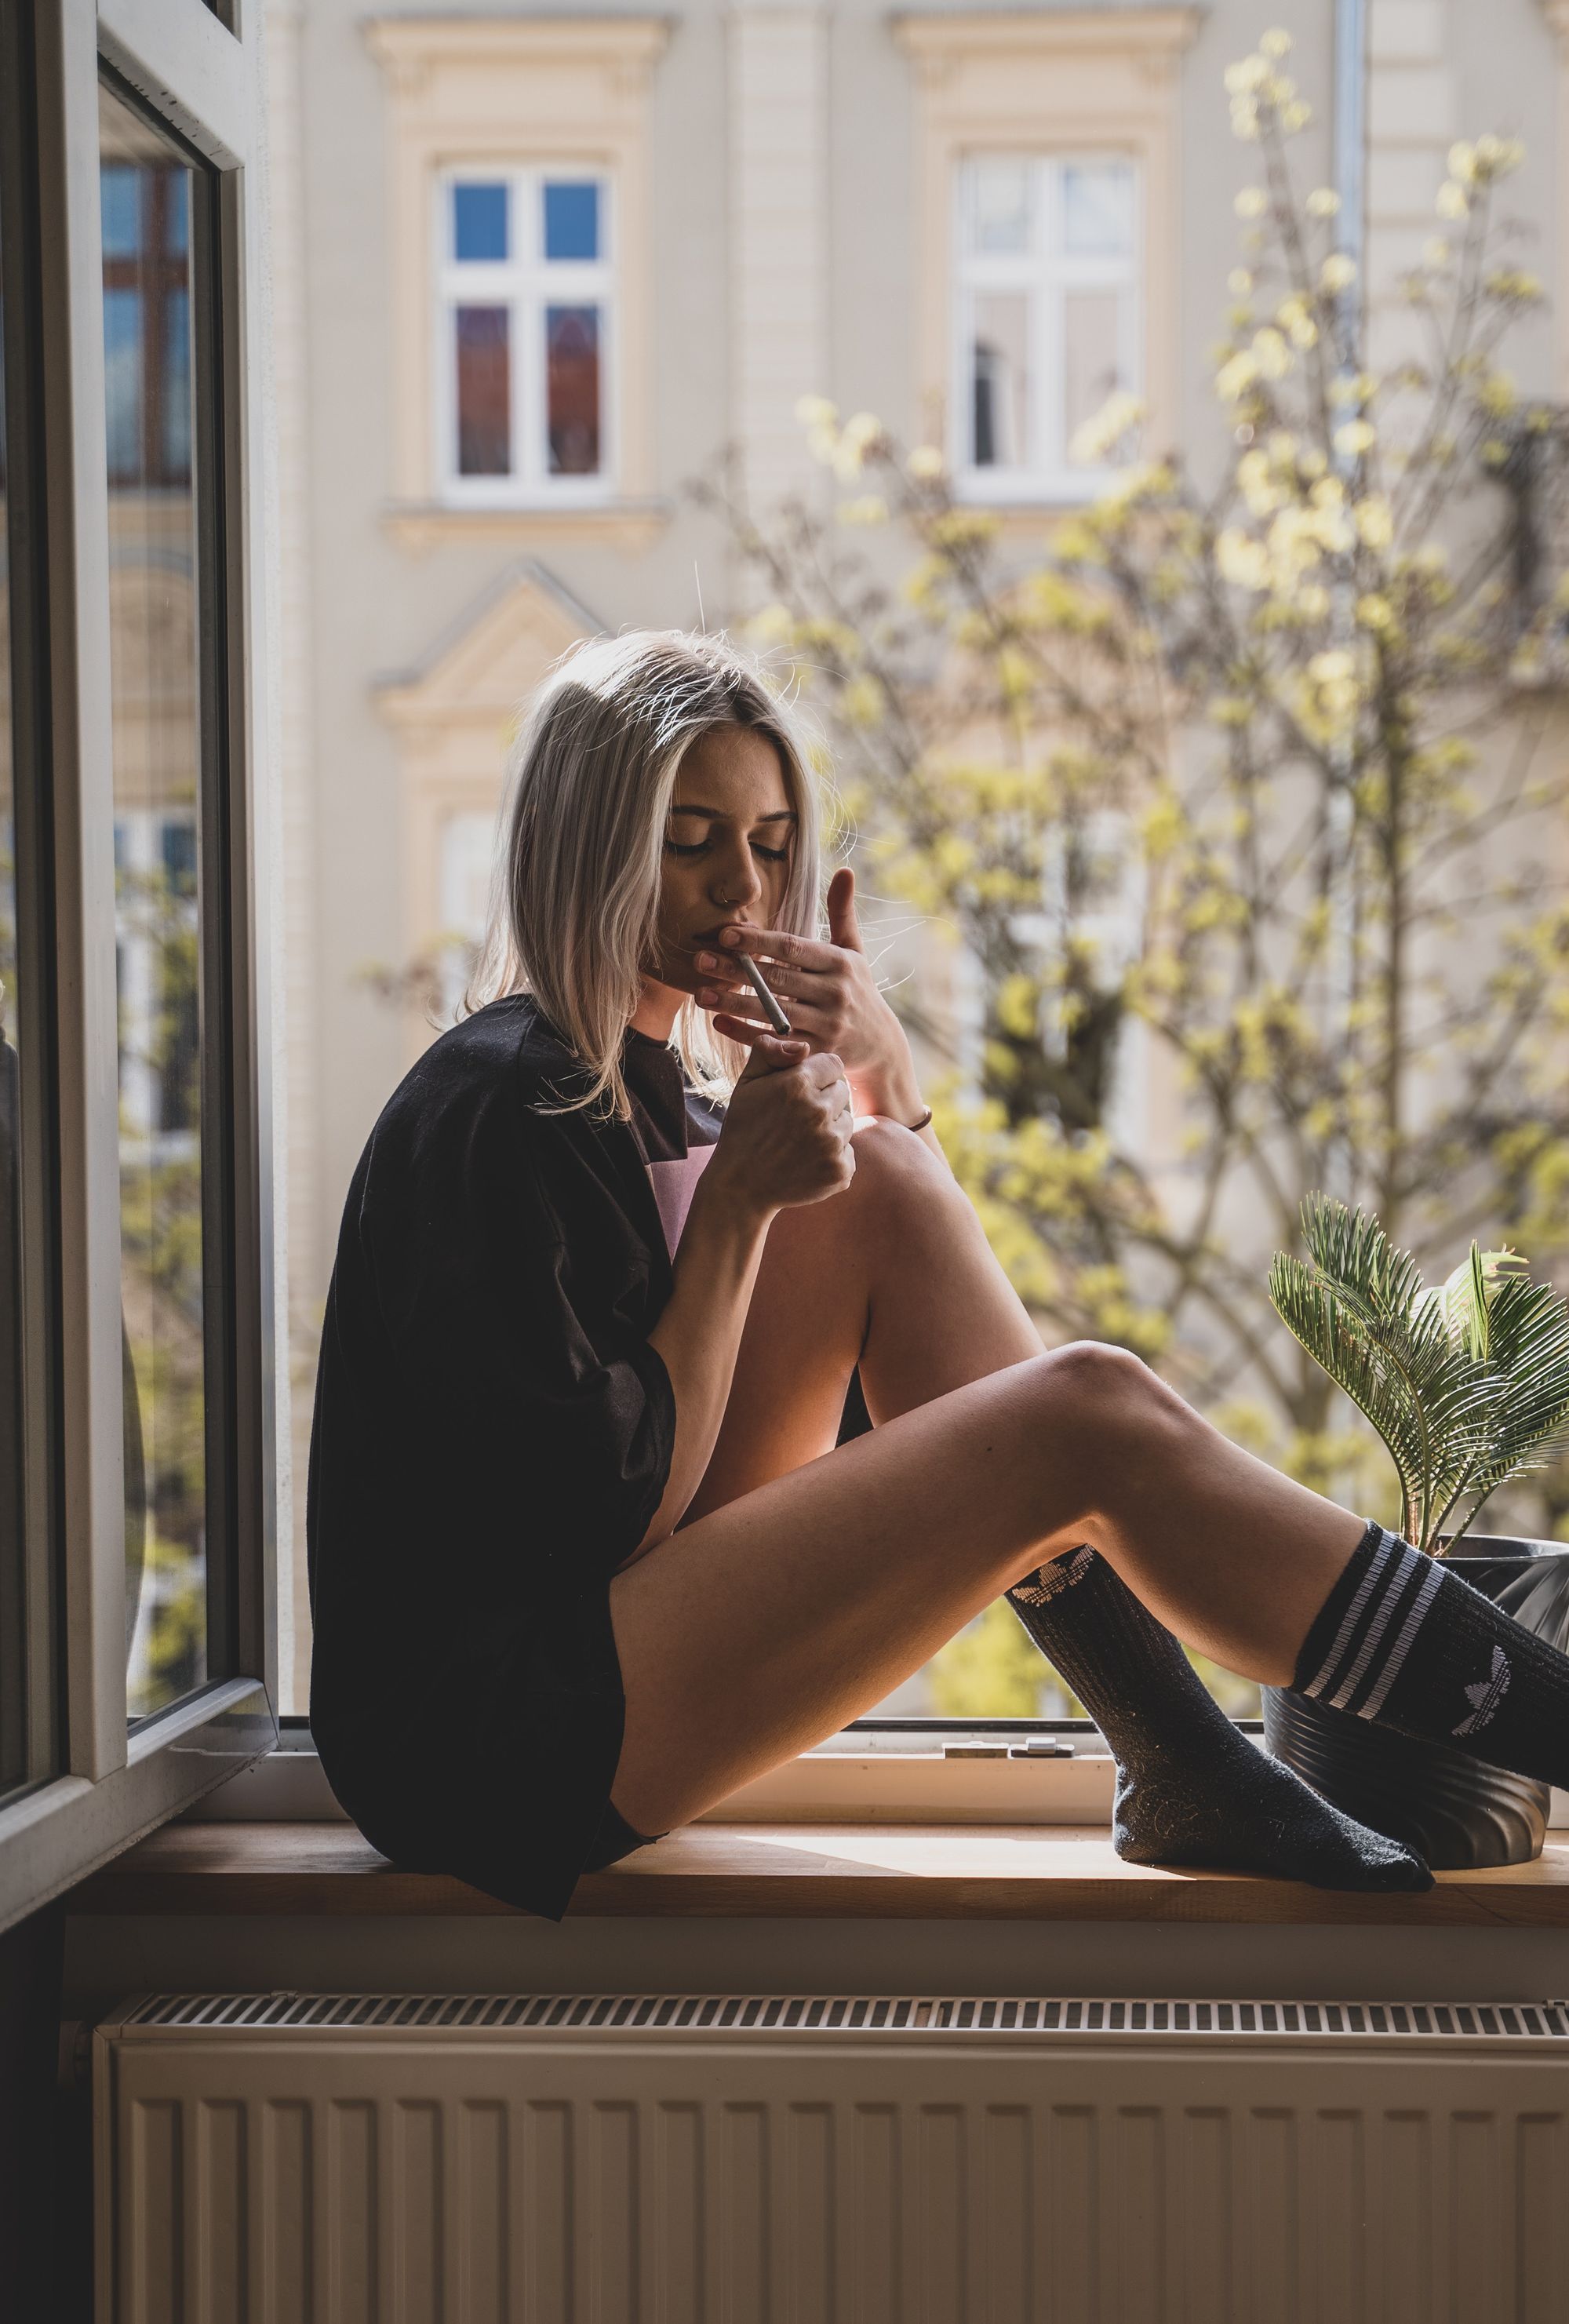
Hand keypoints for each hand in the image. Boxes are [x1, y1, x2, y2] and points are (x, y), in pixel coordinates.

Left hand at [695, 868, 923, 1121]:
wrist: (882, 1045)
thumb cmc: (858, 990)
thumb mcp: (855, 952)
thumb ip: (842, 913)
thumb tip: (846, 870)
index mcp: (840, 964)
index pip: (793, 948)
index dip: (758, 941)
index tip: (726, 934)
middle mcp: (834, 993)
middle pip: (777, 979)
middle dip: (737, 970)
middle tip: (701, 960)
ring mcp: (826, 1026)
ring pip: (772, 1013)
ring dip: (734, 1004)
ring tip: (701, 994)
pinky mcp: (816, 1053)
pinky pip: (775, 1043)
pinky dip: (745, 1035)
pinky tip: (718, 1023)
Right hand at [702, 1032, 854, 1218]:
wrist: (741, 1185)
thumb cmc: (744, 1128)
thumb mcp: (748, 1082)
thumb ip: (771, 1051)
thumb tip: (802, 1047)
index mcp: (798, 1084)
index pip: (833, 1064)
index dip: (818, 1075)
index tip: (801, 1090)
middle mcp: (819, 1112)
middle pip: (842, 1091)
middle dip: (824, 1100)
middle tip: (796, 1118)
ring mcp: (832, 1144)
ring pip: (846, 1122)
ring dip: (829, 1128)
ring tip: (799, 1140)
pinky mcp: (840, 1170)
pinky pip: (849, 1153)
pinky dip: (832, 1157)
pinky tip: (806, 1161)